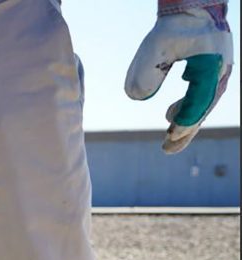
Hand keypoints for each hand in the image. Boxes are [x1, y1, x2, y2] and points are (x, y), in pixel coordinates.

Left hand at [125, 5, 232, 153]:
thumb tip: (137, 98)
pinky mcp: (213, 72)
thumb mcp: (154, 45)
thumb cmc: (173, 25)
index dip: (186, 118)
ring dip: (187, 122)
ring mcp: (219, 71)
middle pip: (204, 107)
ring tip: (168, 137)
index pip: (200, 97)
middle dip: (186, 130)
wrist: (193, 7)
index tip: (170, 133)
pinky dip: (189, 109)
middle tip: (167, 148)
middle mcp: (220, 69)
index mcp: (210, 63)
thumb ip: (145, 70)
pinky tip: (170, 115)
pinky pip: (203, 96)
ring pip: (205, 104)